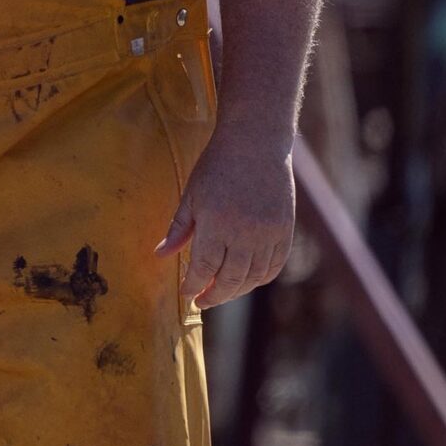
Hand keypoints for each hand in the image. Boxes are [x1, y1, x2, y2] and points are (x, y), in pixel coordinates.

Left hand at [155, 131, 295, 309]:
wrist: (256, 144)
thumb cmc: (217, 167)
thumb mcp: (191, 195)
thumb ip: (178, 229)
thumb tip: (160, 256)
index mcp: (216, 225)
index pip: (204, 269)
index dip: (193, 286)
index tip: (186, 294)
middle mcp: (245, 234)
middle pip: (230, 280)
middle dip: (214, 295)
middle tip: (202, 301)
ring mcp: (269, 234)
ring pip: (253, 277)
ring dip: (236, 290)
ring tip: (221, 291)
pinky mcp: (285, 231)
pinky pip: (273, 267)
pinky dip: (259, 278)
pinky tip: (246, 280)